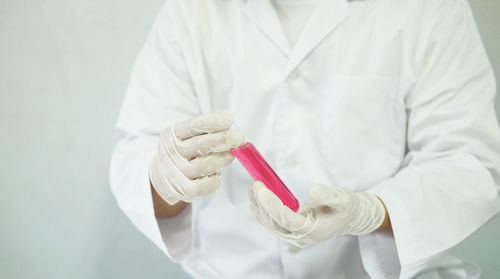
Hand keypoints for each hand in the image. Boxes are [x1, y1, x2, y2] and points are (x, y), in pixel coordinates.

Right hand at [150, 110, 244, 204]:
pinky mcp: (183, 190)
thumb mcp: (187, 134)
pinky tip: (218, 173)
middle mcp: (170, 153)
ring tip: (231, 154)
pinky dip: (215, 179)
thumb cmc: (183, 151)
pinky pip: (204, 186)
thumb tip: (228, 118)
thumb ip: (205, 127)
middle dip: (223, 139)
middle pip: (200, 145)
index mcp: (171, 135)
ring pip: (203, 166)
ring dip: (222, 159)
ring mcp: (175, 173)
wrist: (164, 176)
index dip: (215, 121)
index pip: (194, 125)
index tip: (230, 118)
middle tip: (239, 137)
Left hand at [249, 182, 385, 247]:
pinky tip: (257, 196)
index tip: (262, 189)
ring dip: (258, 205)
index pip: (286, 219)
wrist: (348, 218)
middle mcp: (299, 237)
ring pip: (269, 223)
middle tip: (256, 183)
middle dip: (261, 203)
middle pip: (273, 222)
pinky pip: (269, 221)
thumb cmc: (346, 208)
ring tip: (255, 186)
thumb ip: (329, 195)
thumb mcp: (343, 199)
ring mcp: (292, 235)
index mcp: (313, 231)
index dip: (272, 204)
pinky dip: (260, 208)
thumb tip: (312, 190)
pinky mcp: (287, 229)